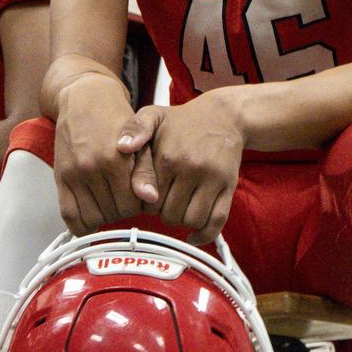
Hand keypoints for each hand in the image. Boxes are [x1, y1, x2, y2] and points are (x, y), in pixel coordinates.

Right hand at [52, 76, 141, 235]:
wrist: (85, 98)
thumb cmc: (117, 120)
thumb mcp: (141, 140)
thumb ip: (146, 171)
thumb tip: (150, 199)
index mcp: (116, 159)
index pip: (131, 206)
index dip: (138, 207)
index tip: (137, 199)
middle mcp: (92, 167)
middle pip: (113, 214)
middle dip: (122, 212)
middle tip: (123, 200)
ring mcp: (74, 173)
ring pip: (92, 218)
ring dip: (104, 218)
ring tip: (109, 204)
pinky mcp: (60, 177)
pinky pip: (68, 215)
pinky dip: (80, 224)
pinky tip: (90, 220)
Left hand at [122, 96, 243, 244]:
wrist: (224, 117)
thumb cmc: (182, 121)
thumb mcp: (153, 116)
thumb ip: (134, 129)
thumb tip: (122, 147)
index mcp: (167, 156)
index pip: (148, 200)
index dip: (145, 204)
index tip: (148, 195)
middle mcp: (191, 168)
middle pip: (169, 214)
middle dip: (163, 214)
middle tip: (165, 201)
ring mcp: (212, 179)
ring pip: (192, 220)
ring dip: (182, 222)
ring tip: (179, 209)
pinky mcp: (229, 186)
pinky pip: (217, 220)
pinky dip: (204, 234)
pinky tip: (194, 235)